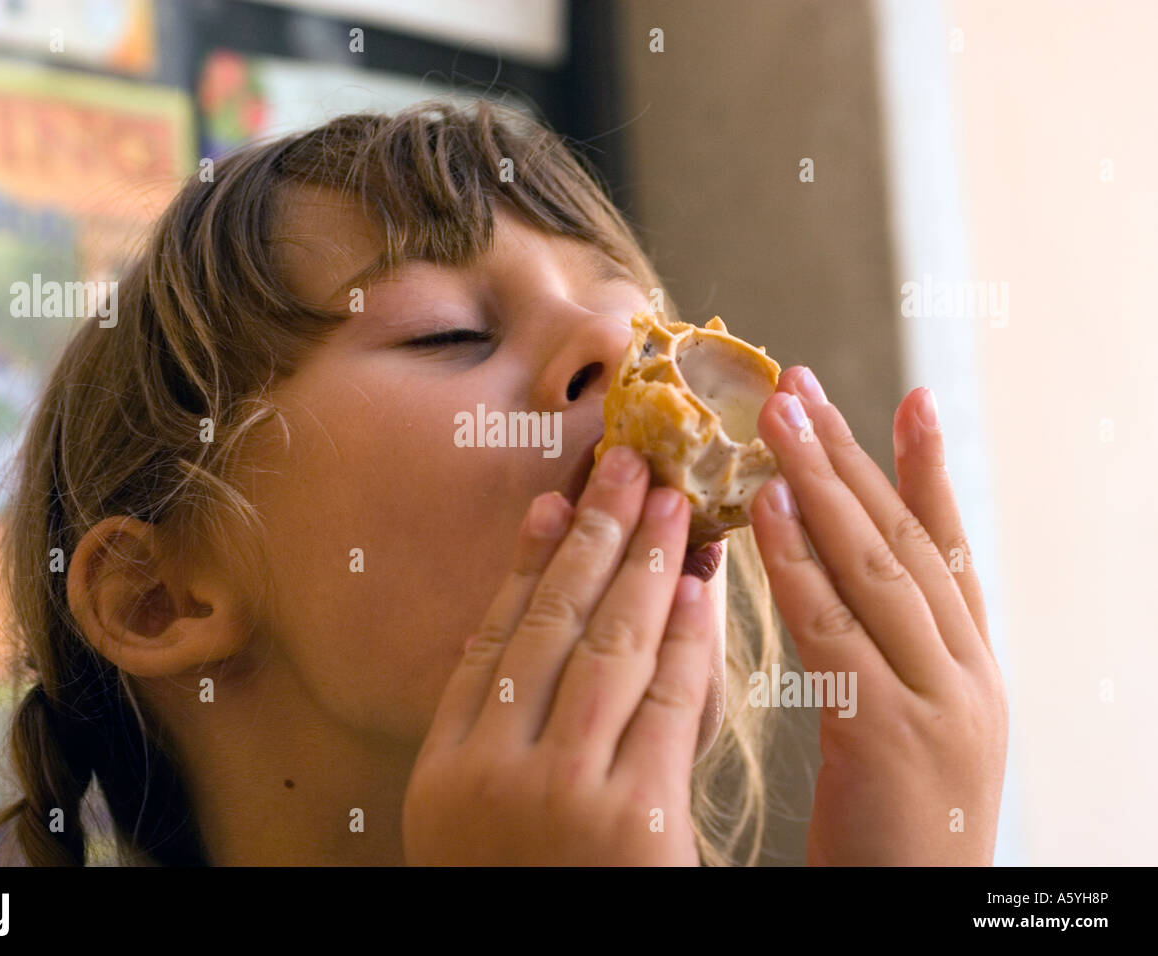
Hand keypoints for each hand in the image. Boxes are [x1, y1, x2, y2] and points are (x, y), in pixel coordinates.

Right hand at [402, 446, 715, 864]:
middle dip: (592, 537)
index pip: (492, 641)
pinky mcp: (631, 820)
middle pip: (547, 627)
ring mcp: (557, 796)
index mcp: (443, 773)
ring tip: (671, 503)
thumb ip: (493, 735)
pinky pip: (664, 704)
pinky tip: (699, 588)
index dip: (526, 563)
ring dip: (643, 567)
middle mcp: (488, 774)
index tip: (556, 499)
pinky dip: (684, 639)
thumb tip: (509, 628)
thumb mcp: (478, 823)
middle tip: (626, 466)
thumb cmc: (528, 894)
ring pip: (606, 650)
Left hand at [747, 367, 1007, 864]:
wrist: (916, 921)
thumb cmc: (894, 836)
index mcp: (971, 671)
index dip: (930, 472)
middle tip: (802, 385)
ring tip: (780, 418)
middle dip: (854, 457)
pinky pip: (838, 631)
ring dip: (825, 486)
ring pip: (877, 570)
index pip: (949, 551)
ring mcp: (940, 704)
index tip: (911, 398)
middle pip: (906, 542)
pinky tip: (770, 510)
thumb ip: (882, 659)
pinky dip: (803, 564)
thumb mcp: (903, 731)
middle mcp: (968, 675)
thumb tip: (835, 583)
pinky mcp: (892, 739)